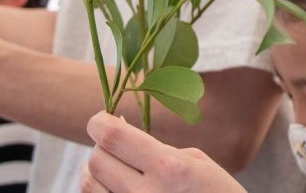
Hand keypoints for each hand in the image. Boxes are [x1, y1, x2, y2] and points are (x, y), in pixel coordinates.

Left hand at [82, 112, 247, 192]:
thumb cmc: (217, 192)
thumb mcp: (197, 162)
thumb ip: (157, 149)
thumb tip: (120, 134)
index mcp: (169, 168)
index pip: (114, 138)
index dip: (99, 123)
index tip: (100, 120)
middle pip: (96, 160)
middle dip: (101, 145)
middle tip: (115, 142)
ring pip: (88, 183)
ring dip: (97, 169)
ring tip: (116, 165)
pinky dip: (101, 188)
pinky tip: (117, 184)